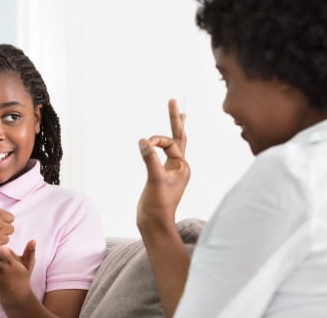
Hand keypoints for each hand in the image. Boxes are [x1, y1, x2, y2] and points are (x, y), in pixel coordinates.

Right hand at [137, 99, 190, 229]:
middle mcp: (179, 167)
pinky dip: (163, 144)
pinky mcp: (161, 176)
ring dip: (174, 129)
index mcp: (183, 167)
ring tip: (179, 114)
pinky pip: (164, 154)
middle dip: (176, 119)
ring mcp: (171, 171)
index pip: (170, 144)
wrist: (154, 224)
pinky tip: (161, 142)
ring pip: (173, 145)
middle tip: (173, 100)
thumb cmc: (158, 205)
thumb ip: (150, 159)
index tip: (145, 144)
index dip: (157, 141)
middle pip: (179, 138)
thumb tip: (144, 140)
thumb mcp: (155, 180)